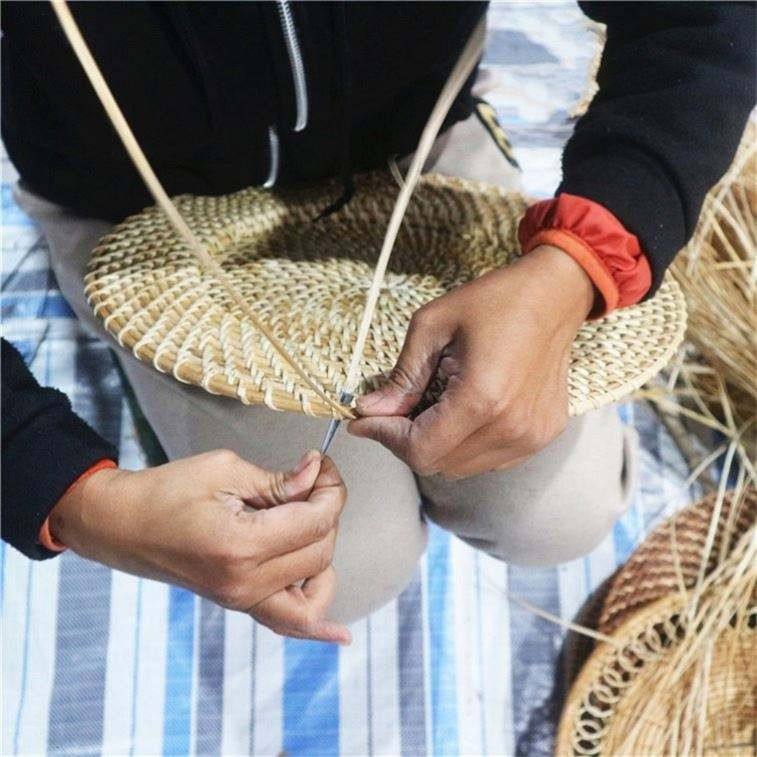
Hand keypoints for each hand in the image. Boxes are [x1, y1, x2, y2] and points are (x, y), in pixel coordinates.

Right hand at [50, 449, 350, 643]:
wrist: (121, 525)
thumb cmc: (165, 492)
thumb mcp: (224, 470)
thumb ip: (277, 480)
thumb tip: (316, 474)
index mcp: (241, 545)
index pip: (315, 522)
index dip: (331, 489)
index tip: (323, 466)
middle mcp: (245, 583)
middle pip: (321, 552)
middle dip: (328, 511)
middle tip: (315, 481)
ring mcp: (242, 600)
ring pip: (316, 590)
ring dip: (324, 551)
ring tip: (307, 520)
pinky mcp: (239, 604)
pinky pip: (288, 625)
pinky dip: (316, 624)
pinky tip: (339, 634)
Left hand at [348, 245, 594, 477]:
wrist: (555, 294)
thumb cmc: (495, 300)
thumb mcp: (433, 326)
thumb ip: (401, 376)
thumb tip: (369, 410)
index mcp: (482, 399)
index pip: (420, 450)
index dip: (386, 438)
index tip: (364, 421)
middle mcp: (511, 427)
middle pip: (437, 464)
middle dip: (405, 439)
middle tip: (394, 408)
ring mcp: (531, 436)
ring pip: (461, 467)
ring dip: (436, 443)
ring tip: (433, 404)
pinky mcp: (543, 435)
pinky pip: (489, 459)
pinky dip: (465, 444)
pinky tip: (464, 410)